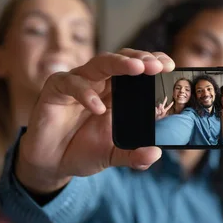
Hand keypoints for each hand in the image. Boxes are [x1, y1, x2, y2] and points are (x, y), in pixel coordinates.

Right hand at [16, 49, 174, 193]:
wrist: (52, 163)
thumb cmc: (84, 150)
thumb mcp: (114, 156)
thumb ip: (134, 156)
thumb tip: (155, 154)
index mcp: (117, 93)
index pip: (137, 69)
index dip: (152, 63)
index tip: (171, 66)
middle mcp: (99, 83)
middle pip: (121, 60)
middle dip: (141, 59)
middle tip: (157, 65)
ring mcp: (77, 83)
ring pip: (99, 63)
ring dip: (119, 64)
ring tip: (137, 69)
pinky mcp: (55, 90)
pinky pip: (70, 83)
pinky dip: (85, 93)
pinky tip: (97, 107)